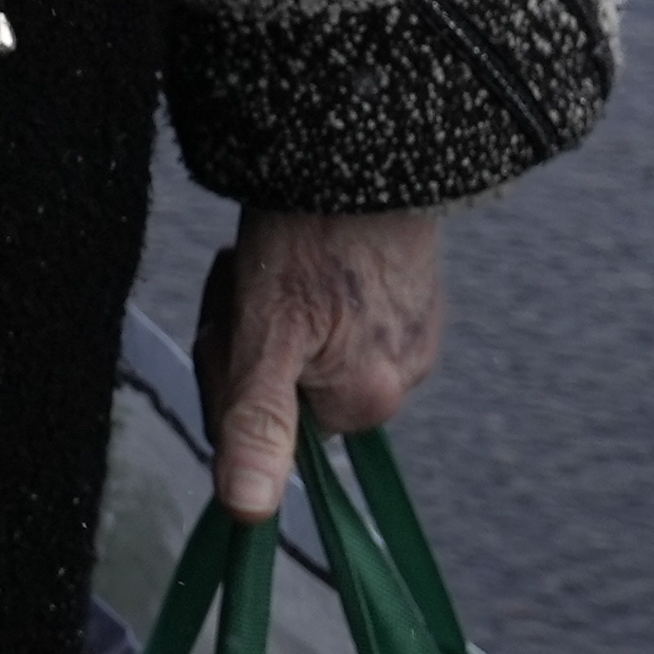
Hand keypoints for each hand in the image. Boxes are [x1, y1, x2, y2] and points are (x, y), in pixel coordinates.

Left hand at [196, 209, 447, 517]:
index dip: (237, 373)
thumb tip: (248, 512)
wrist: (362, 141)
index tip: (237, 319)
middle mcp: (405, 376)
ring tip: (278, 250)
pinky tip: (308, 240)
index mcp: (369, 401)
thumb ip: (256, 425)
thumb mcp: (262, 332)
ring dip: (279, 304)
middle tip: (248, 275)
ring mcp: (415, 330)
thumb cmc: (305, 232)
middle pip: (293, 382)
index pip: (269, 423)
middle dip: (256, 335)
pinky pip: (345, 307)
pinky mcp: (416, 289)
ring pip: (313, 342)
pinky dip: (315, 279)